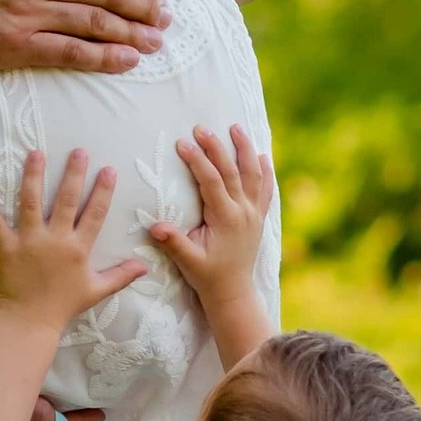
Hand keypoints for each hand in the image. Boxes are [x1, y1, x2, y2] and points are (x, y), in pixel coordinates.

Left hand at [0, 148, 148, 335]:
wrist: (30, 322)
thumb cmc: (63, 306)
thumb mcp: (96, 290)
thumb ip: (120, 275)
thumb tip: (145, 266)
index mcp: (78, 248)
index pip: (94, 214)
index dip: (103, 191)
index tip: (108, 169)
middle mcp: (55, 240)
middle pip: (67, 200)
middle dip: (73, 174)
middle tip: (78, 151)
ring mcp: (29, 241)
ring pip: (31, 202)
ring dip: (33, 176)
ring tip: (35, 153)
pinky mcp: (6, 247)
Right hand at [147, 125, 275, 357]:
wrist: (233, 292)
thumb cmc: (208, 276)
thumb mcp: (188, 261)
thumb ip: (174, 242)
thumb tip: (154, 227)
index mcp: (226, 219)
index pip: (212, 181)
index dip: (197, 161)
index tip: (182, 143)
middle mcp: (244, 212)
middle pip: (232, 171)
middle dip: (216, 147)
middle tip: (201, 128)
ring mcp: (254, 213)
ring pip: (253, 174)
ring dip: (244, 149)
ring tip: (235, 127)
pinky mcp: (258, 217)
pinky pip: (266, 189)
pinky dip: (265, 171)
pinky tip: (262, 155)